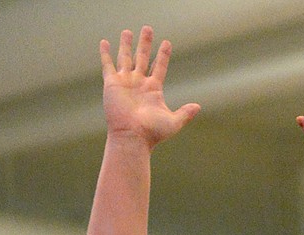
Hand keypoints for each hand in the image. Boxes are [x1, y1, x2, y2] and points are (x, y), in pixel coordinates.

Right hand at [100, 27, 199, 147]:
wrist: (132, 137)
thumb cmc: (152, 133)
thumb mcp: (173, 122)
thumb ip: (185, 113)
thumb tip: (198, 107)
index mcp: (153, 89)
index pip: (159, 66)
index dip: (163, 55)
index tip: (167, 43)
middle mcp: (139, 83)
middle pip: (143, 57)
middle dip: (145, 43)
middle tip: (148, 29)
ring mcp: (125, 82)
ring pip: (126, 58)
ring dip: (126, 44)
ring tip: (128, 31)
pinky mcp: (112, 84)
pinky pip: (108, 65)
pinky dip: (105, 54)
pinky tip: (104, 42)